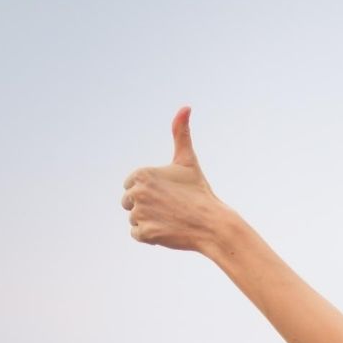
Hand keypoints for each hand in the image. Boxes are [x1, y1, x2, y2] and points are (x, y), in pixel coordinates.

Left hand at [121, 106, 229, 251]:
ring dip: (150, 221)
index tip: (168, 193)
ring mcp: (140, 213)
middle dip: (147, 206)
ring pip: (134, 218)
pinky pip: (138, 234)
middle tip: (171, 207)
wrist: (213, 224)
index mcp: (141, 174)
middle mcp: (136, 192)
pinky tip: (168, 230)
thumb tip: (185, 106)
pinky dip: (151, 235)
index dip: (150, 191)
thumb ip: (180, 133)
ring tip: (171, 219)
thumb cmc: (200, 192)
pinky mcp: (145, 233)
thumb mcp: (188, 161)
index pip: (132, 185)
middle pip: (129, 202)